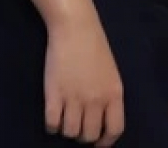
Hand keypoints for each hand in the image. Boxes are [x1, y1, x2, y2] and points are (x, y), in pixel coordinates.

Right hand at [44, 18, 124, 145]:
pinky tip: (53, 116)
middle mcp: (96, 99)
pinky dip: (52, 125)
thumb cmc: (95, 49)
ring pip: (70, 132)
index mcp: (114, 94)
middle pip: (89, 135)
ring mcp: (74, 98)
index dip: (106, 141)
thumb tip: (102, 120)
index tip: (98, 143)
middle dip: (83, 135)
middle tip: (79, 125)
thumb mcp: (111, 74)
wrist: (76, 30)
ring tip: (66, 118)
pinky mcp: (54, 95)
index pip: (115, 129)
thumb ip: (109, 97)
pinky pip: (52, 124)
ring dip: (67, 129)